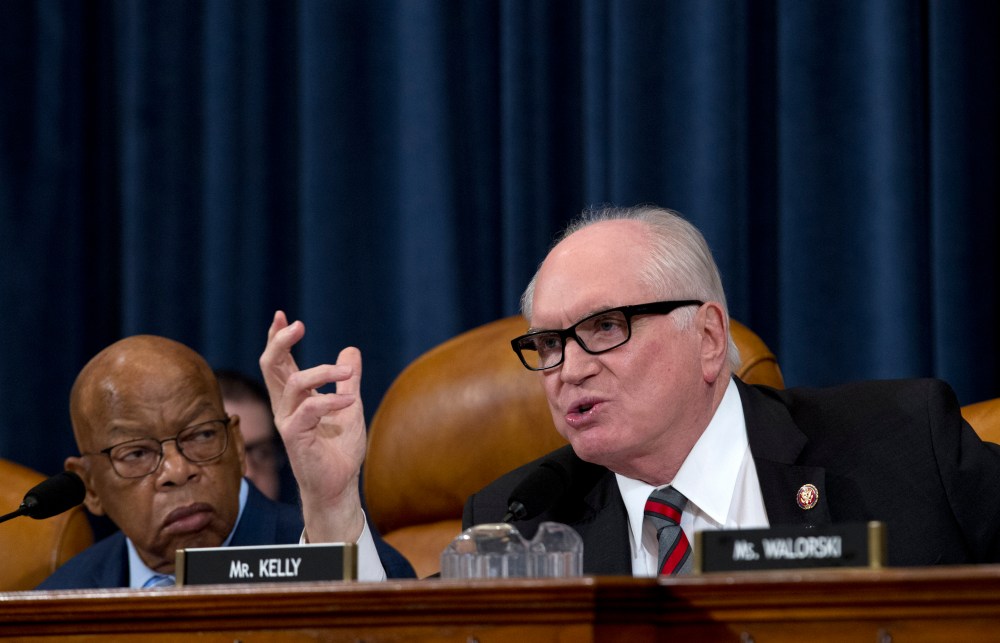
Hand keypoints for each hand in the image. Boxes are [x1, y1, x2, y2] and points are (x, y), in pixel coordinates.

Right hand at [259, 311, 365, 542]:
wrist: (340, 484)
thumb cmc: (339, 449)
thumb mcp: (348, 406)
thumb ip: (346, 380)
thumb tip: (350, 350)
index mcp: (294, 397)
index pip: (279, 362)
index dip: (277, 338)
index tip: (281, 315)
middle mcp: (285, 406)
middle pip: (271, 366)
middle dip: (280, 341)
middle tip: (298, 325)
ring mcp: (287, 421)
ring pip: (294, 382)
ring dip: (323, 371)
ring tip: (347, 373)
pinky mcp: (294, 437)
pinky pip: (309, 409)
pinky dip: (331, 400)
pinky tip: (350, 401)